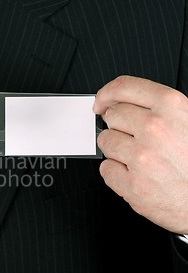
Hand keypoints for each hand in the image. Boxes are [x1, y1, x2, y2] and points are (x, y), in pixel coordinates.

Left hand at [94, 75, 187, 233]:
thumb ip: (162, 108)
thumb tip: (127, 100)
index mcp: (171, 108)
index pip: (124, 87)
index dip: (106, 94)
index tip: (101, 102)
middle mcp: (154, 129)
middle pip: (111, 116)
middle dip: (117, 125)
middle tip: (132, 136)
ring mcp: (141, 158)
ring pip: (105, 142)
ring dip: (116, 149)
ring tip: (138, 157)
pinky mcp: (132, 184)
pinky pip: (106, 169)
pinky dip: (116, 172)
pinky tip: (135, 174)